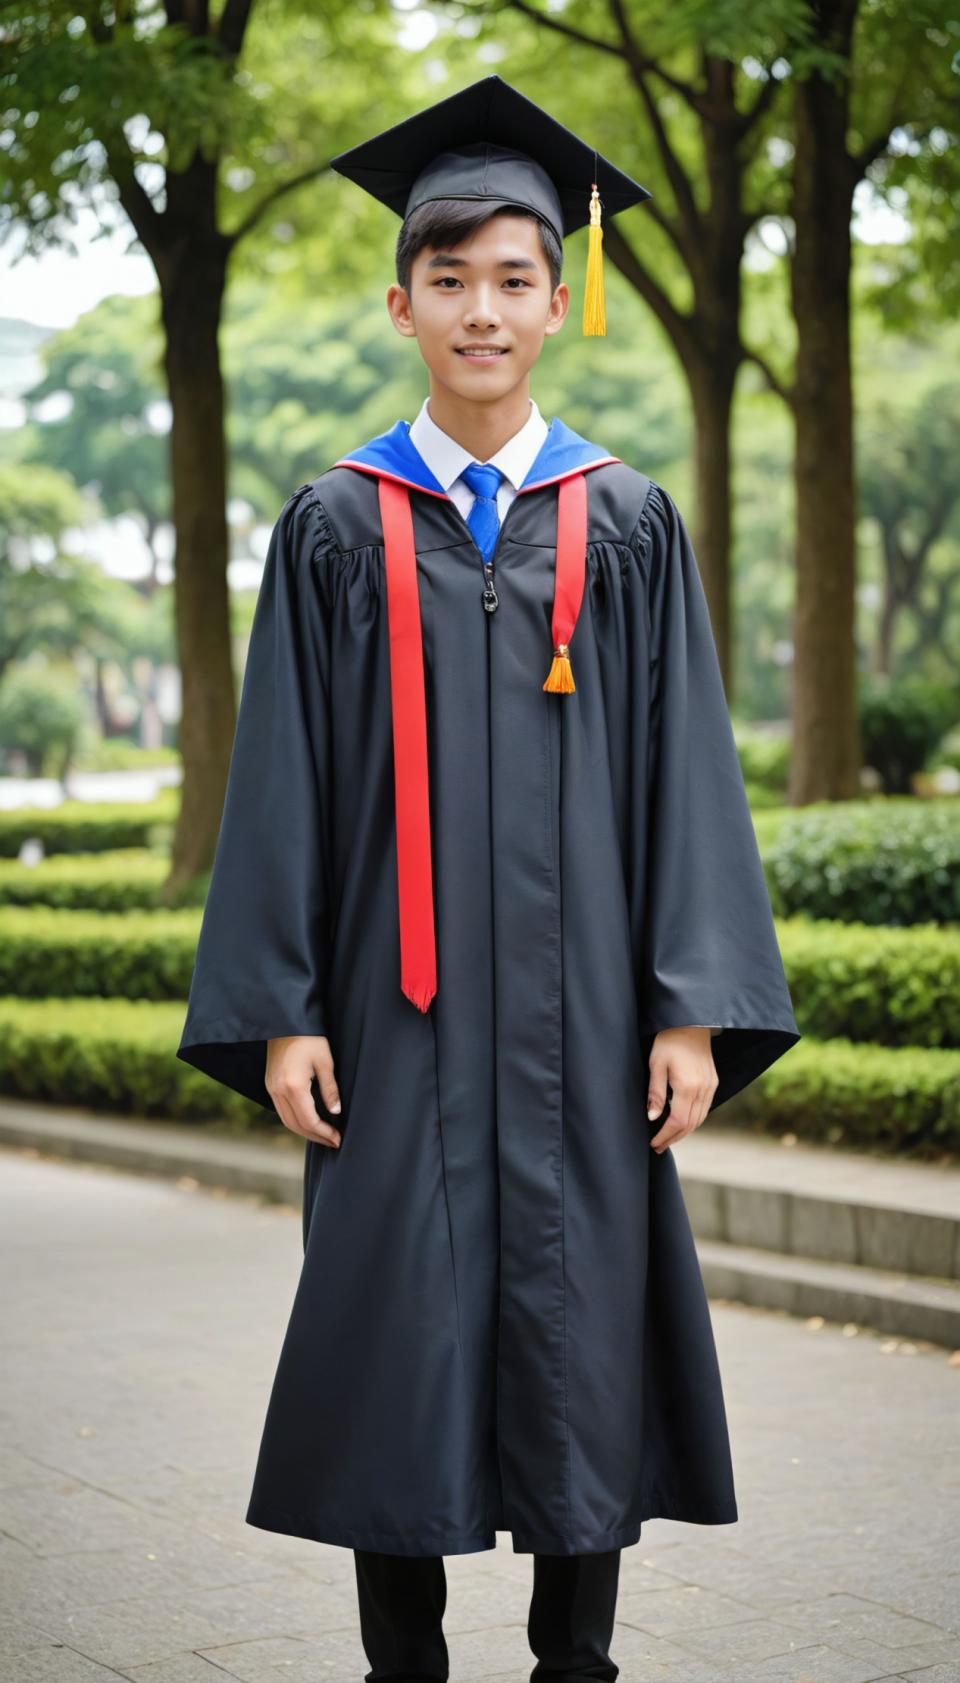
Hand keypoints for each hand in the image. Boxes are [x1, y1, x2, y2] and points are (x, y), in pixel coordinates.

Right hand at [265, 1035, 341, 1147]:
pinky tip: (309, 1120)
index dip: (324, 1133)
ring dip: (304, 1131)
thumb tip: (336, 1112)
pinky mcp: (270, 1084)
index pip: (309, 1120)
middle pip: (295, 1125)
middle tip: (333, 1141)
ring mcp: (271, 1088)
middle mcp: (278, 1090)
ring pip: (286, 1120)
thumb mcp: (325, 1062)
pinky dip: (295, 1120)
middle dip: (315, 1136)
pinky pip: (281, 1110)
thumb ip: (330, 1089)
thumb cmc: (309, 1037)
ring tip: (323, 1135)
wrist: (286, 1021)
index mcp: (293, 1086)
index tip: (338, 1138)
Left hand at [647, 1027, 717, 1153]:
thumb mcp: (656, 1064)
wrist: (691, 1023)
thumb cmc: (669, 1041)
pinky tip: (681, 1122)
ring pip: (699, 1119)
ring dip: (684, 1132)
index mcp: (687, 1086)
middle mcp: (703, 1089)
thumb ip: (655, 1093)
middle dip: (674, 1138)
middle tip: (658, 1146)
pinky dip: (693, 1120)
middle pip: (690, 1124)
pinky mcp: (713, 1082)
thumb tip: (652, 1117)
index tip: (654, 1143)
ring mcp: (711, 1086)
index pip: (677, 1121)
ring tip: (668, 1138)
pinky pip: (705, 1109)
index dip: (665, 1135)